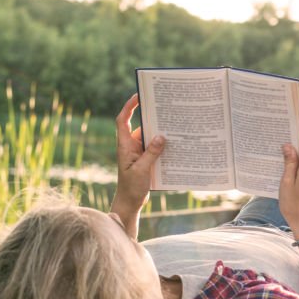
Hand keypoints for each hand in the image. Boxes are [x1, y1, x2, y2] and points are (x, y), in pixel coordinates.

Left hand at [112, 94, 165, 210]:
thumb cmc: (131, 187)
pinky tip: (176, 144)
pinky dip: (164, 145)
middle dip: (151, 117)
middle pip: (140, 125)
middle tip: (165, 107)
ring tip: (174, 125)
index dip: (129, 106)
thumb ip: (151, 153)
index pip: (123, 120)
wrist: (130, 202)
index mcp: (124, 145)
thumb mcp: (142, 170)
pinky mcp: (146, 159)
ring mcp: (138, 152)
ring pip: (150, 137)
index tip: (139, 96)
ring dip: (160, 132)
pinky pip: (155, 147)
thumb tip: (161, 136)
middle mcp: (131, 145)